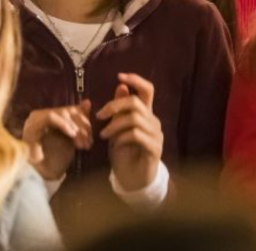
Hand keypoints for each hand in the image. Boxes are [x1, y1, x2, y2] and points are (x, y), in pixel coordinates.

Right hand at [22, 101, 91, 180]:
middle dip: (81, 126)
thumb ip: (79, 121)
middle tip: (88, 142)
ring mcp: (35, 119)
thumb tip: (87, 102)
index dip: (84, 121)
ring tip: (81, 144)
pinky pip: (50, 117)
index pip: (71, 110)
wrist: (41, 176)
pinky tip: (71, 136)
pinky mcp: (32, 125)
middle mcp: (41, 115)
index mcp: (51, 117)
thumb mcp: (73, 139)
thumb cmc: (55, 160)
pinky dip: (64, 124)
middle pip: (67, 110)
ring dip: (75, 128)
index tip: (91, 137)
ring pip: (61, 113)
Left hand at [97, 73, 162, 191]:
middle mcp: (154, 121)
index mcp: (146, 114)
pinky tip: (115, 145)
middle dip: (114, 106)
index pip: (147, 89)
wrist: (132, 179)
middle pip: (135, 103)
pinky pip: (136, 135)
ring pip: (134, 119)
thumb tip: (121, 85)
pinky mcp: (154, 148)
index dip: (135, 80)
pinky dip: (121, 138)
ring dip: (114, 125)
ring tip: (102, 135)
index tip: (119, 76)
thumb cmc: (125, 152)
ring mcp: (156, 135)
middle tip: (99, 116)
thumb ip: (120, 109)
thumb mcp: (118, 128)